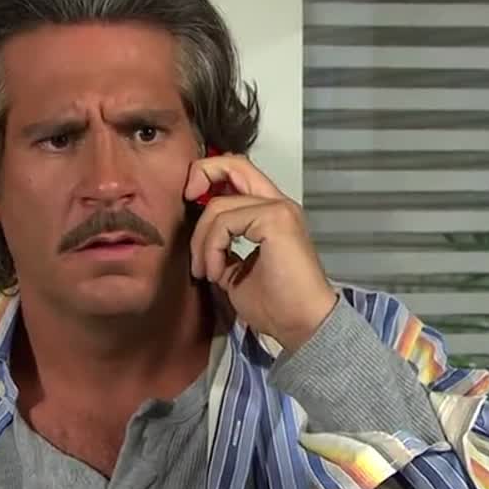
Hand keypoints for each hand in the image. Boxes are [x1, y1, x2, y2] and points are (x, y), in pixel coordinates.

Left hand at [185, 155, 337, 351]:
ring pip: (219, 205)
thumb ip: (222, 248)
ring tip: (206, 271)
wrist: (303, 325)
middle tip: (185, 200)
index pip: (238, 173)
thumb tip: (200, 242)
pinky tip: (216, 274)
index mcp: (271, 213)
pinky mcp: (275, 220)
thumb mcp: (236, 272)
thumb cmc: (276, 306)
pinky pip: (224, 222)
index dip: (209, 177)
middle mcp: (278, 204)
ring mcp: (279, 209)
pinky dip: (211, 248)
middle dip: (200, 173)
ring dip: (202, 241)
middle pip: (234, 163)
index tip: (190, 202)